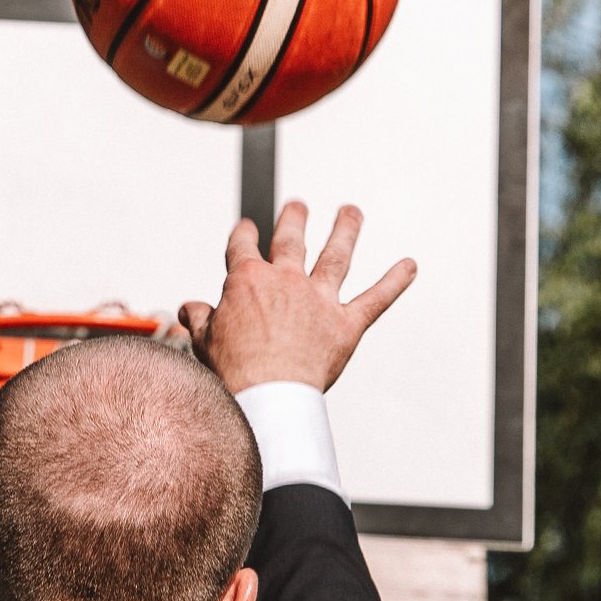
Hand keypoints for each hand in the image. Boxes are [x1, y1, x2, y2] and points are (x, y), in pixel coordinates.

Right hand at [178, 199, 415, 396]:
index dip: (244, 235)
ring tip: (352, 212)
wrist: (268, 395)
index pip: (243, 247)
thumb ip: (200, 318)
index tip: (247, 228)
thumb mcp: (205, 341)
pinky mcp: (347, 324)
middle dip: (294, 218)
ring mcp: (319, 300)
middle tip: (298, 204)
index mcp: (248, 281)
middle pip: (291, 239)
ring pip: (336, 255)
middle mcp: (286, 281)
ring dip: (346, 229)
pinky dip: (395, 281)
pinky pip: (376, 298)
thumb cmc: (234, 371)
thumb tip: (190, 308)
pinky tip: (411, 266)